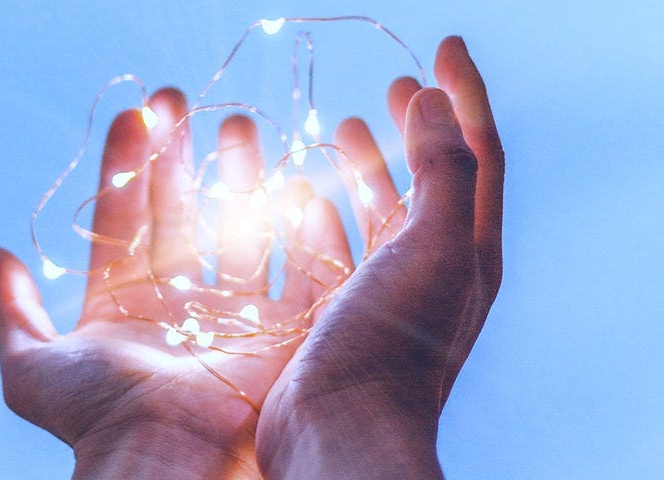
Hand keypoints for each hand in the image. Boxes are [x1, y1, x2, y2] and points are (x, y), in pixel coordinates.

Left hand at [0, 89, 352, 478]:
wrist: (164, 460)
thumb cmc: (98, 419)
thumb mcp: (30, 368)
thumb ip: (9, 310)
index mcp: (127, 304)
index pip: (127, 217)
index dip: (128, 166)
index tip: (134, 115)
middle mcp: (181, 303)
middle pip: (181, 213)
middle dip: (179, 157)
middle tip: (178, 101)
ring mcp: (234, 314)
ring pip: (238, 230)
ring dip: (237, 179)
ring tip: (235, 126)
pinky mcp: (283, 330)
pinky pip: (299, 271)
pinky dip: (300, 231)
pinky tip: (294, 185)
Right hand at [255, 36, 503, 478]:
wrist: (342, 434)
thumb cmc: (390, 344)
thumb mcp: (436, 249)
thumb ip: (445, 170)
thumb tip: (436, 100)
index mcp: (467, 248)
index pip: (477, 152)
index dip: (464, 94)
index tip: (442, 45)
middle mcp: (432, 269)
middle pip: (430, 180)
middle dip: (417, 127)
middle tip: (396, 85)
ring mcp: (384, 292)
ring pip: (380, 212)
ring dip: (367, 167)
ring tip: (345, 126)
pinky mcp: (339, 312)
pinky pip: (336, 247)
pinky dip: (323, 214)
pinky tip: (302, 196)